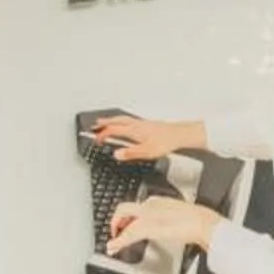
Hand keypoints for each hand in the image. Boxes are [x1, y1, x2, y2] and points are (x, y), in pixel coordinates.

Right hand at [91, 115, 206, 162]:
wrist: (179, 135)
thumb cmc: (165, 142)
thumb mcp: (146, 152)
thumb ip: (130, 153)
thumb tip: (117, 154)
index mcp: (133, 131)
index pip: (114, 130)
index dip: (103, 135)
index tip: (96, 139)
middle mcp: (136, 125)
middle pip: (117, 121)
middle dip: (105, 123)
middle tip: (95, 125)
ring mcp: (142, 124)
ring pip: (123, 119)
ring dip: (113, 120)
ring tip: (106, 122)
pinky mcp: (147, 124)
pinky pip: (130, 120)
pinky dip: (122, 120)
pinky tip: (126, 125)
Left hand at [109, 195, 222, 258]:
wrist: (199, 221)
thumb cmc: (195, 219)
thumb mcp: (178, 214)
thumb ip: (169, 217)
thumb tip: (168, 225)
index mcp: (157, 201)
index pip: (136, 207)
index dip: (128, 218)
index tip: (126, 224)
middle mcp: (149, 205)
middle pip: (124, 208)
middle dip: (116, 220)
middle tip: (115, 232)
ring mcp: (147, 215)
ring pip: (123, 219)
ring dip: (115, 231)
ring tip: (113, 244)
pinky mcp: (147, 227)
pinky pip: (127, 235)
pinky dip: (118, 242)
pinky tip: (114, 247)